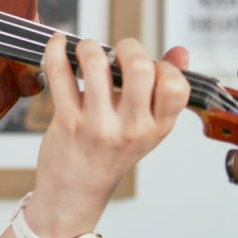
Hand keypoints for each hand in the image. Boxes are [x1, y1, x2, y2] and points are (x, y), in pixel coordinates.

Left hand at [24, 37, 190, 237]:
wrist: (75, 193)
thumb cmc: (110, 156)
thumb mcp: (145, 128)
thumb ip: (164, 90)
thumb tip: (180, 52)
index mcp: (157, 127)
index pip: (176, 85)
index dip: (163, 66)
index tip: (148, 65)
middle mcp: (132, 128)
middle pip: (140, 67)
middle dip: (127, 46)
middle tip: (117, 51)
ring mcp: (99, 125)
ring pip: (97, 65)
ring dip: (89, 47)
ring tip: (87, 51)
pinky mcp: (68, 121)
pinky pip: (61, 74)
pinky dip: (56, 51)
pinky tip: (58, 44)